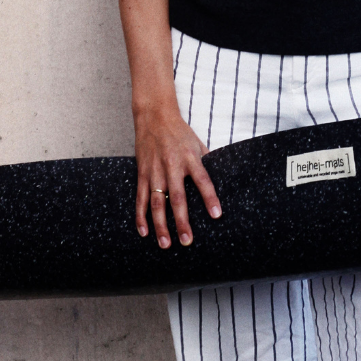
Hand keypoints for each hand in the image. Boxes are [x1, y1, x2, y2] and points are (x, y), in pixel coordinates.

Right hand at [133, 102, 221, 247]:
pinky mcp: (142, 173)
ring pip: (157, 203)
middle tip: (187, 240)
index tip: (216, 215)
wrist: (154, 117)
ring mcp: (155, 171)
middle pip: (178, 198)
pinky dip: (141, 216)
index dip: (210, 198)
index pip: (203, 180)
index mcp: (190, 158)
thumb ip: (206, 161)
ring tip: (166, 244)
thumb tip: (220, 177)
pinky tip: (144, 231)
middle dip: (182, 221)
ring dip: (161, 225)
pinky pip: (140, 198)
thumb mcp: (197, 142)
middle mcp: (172, 166)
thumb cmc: (179, 131)